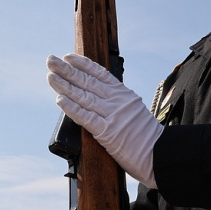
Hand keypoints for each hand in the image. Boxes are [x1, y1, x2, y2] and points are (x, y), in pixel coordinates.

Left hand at [46, 54, 161, 187]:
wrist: (159, 153)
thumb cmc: (145, 135)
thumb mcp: (134, 109)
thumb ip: (117, 101)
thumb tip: (98, 94)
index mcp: (124, 94)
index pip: (99, 73)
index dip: (82, 64)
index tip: (68, 56)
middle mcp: (117, 101)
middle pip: (87, 82)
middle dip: (66, 70)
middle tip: (51, 60)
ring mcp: (112, 116)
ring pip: (83, 96)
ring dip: (64, 86)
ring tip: (50, 77)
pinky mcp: (107, 132)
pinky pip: (86, 117)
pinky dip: (72, 108)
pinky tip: (60, 100)